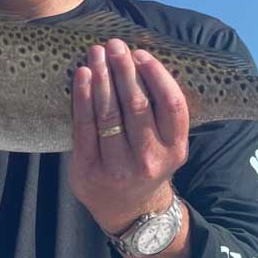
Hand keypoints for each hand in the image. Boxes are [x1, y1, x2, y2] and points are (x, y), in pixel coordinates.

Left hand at [68, 39, 189, 234]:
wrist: (129, 211)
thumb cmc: (146, 163)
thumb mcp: (166, 145)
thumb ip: (159, 113)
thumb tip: (140, 62)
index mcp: (175, 149)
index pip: (171, 105)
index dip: (156, 75)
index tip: (141, 54)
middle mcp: (149, 159)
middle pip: (137, 105)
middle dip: (124, 70)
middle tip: (114, 45)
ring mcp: (118, 167)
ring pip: (109, 114)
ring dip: (102, 78)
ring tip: (96, 53)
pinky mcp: (89, 170)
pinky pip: (84, 126)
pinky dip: (82, 96)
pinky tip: (83, 75)